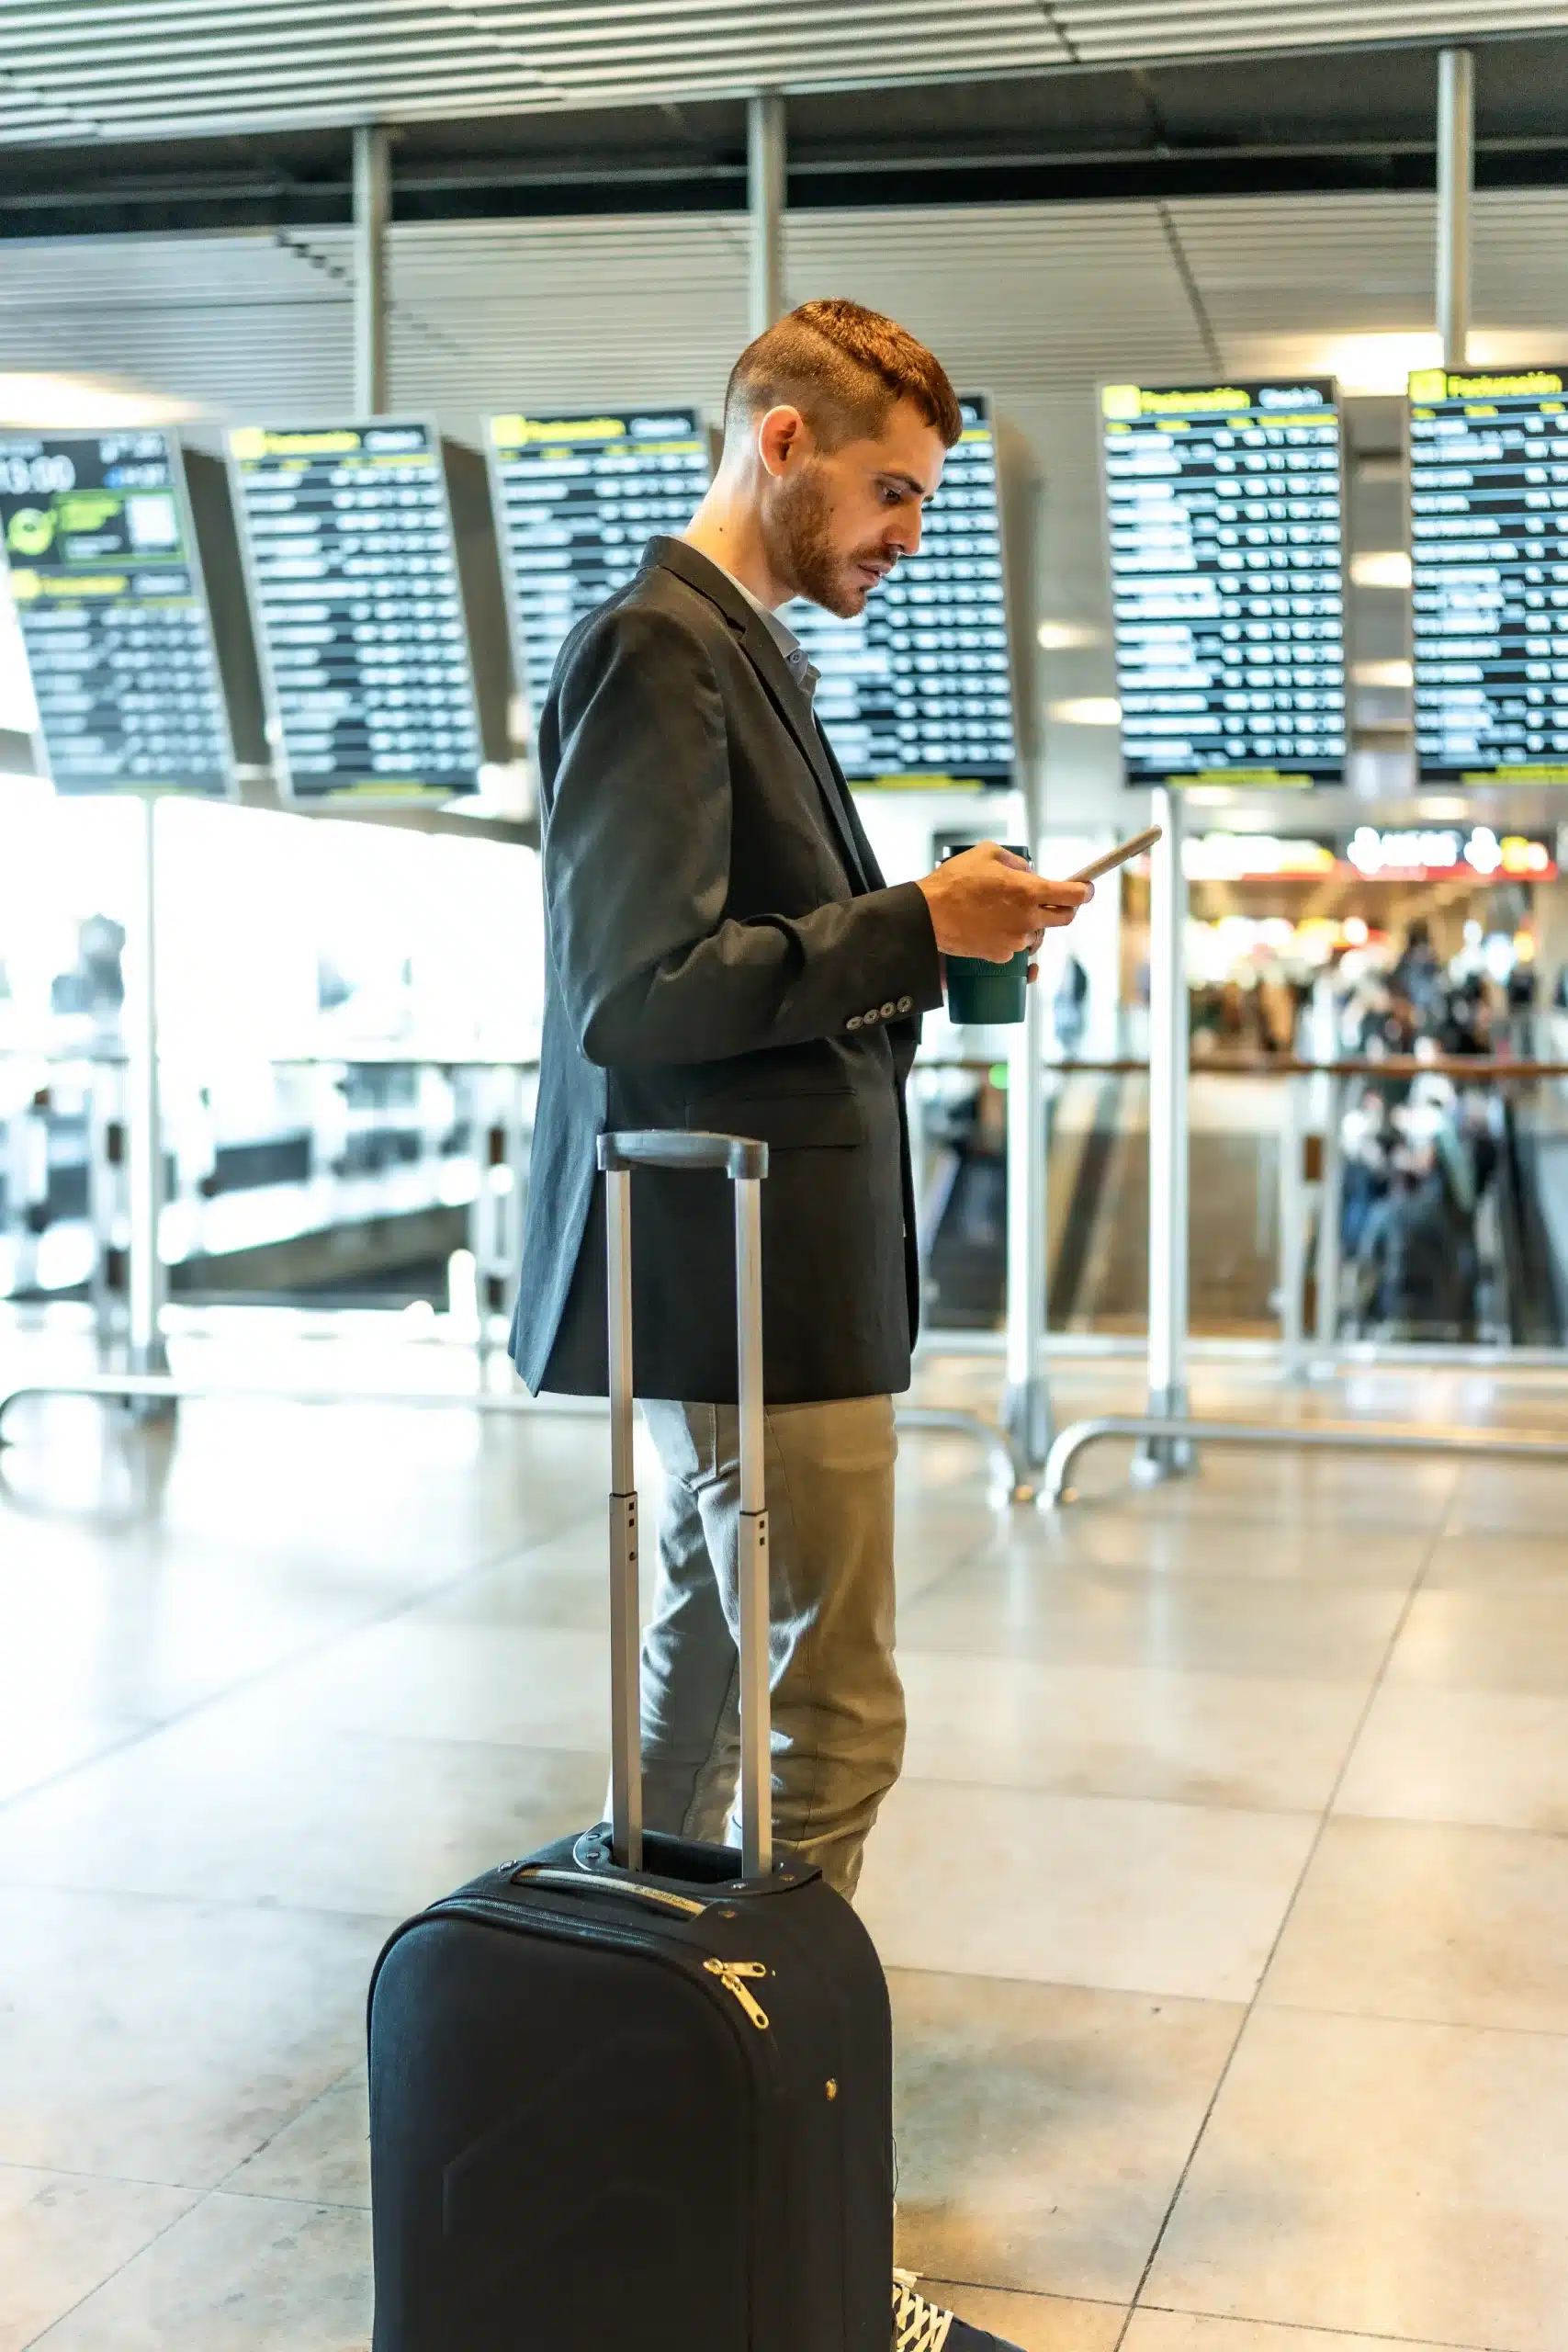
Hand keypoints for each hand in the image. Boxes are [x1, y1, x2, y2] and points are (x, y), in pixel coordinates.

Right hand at [916, 841, 1090, 965]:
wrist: (927, 915)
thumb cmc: (954, 881)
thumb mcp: (987, 853)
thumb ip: (1017, 861)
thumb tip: (1029, 872)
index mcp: (1029, 891)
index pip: (1074, 895)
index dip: (1085, 891)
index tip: (1086, 889)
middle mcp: (1028, 919)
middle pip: (1065, 918)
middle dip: (1063, 908)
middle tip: (1050, 900)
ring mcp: (1016, 941)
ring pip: (1039, 933)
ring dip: (1032, 923)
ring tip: (1007, 911)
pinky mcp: (1002, 956)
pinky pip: (1018, 947)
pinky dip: (1012, 937)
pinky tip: (994, 926)